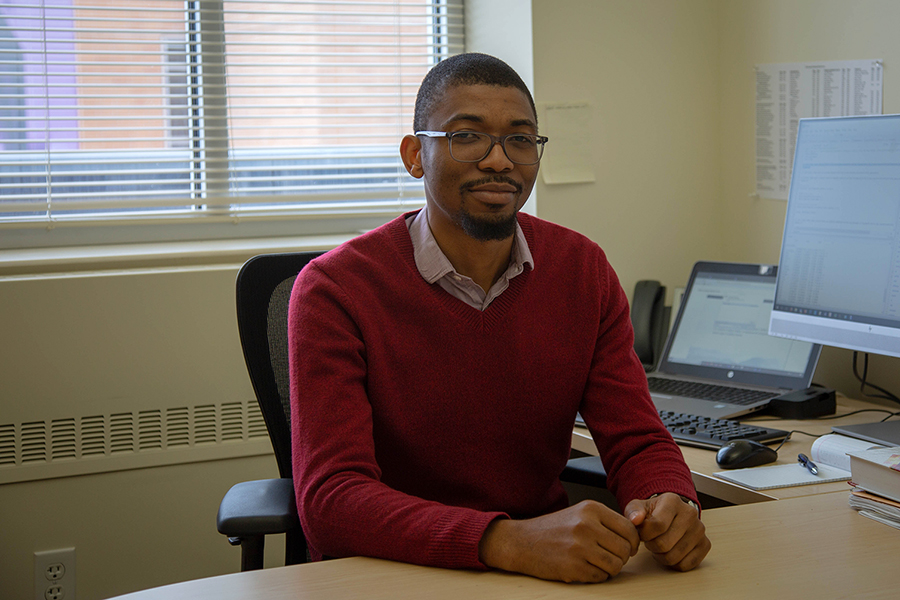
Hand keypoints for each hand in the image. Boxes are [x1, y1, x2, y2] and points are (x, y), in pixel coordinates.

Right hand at [479, 500, 639, 582]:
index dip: (632, 542)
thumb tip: (633, 537)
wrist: (521, 541)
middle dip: (621, 557)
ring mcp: (580, 546)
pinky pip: (600, 576)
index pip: (629, 529)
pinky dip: (596, 576)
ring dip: (610, 568)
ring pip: (616, 565)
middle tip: (609, 557)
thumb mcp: (579, 514)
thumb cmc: (551, 529)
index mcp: (591, 509)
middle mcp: (587, 525)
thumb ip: (605, 522)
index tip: (627, 547)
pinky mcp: (573, 566)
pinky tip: (584, 568)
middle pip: (625, 549)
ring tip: (596, 563)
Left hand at [624, 492, 710, 570]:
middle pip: (664, 544)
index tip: (642, 533)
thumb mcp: (639, 507)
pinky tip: (670, 552)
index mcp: (672, 501)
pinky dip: (674, 564)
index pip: (657, 525)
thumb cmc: (653, 513)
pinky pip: (686, 565)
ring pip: (674, 557)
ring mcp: (699, 529)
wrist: (671, 515)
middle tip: (651, 540)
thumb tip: (636, 520)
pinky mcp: (705, 544)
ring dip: (661, 556)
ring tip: (659, 546)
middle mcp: (690, 514)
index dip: (645, 534)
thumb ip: (633, 512)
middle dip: (652, 546)